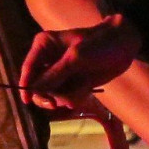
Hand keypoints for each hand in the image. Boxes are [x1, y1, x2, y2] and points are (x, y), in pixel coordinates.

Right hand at [19, 15, 141, 108]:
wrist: (123, 46)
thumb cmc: (98, 44)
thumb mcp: (76, 57)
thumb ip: (55, 74)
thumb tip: (35, 89)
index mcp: (44, 46)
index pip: (28, 68)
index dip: (25, 85)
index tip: (26, 100)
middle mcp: (48, 60)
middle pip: (37, 85)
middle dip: (48, 95)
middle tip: (55, 103)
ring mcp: (60, 73)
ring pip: (52, 94)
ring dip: (65, 97)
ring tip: (80, 91)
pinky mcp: (72, 82)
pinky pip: (66, 96)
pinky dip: (75, 96)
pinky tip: (87, 89)